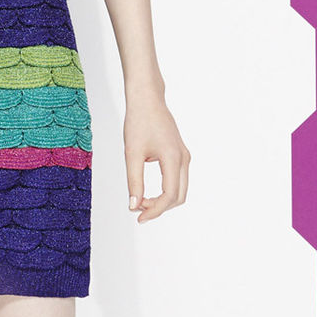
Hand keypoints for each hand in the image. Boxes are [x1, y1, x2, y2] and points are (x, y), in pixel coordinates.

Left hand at [123, 96, 189, 223]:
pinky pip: (177, 180)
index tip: (138, 217)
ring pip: (180, 189)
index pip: (170, 195)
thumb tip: (133, 205)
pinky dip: (166, 191)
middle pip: (179, 196)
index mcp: (173, 158)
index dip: (155, 210)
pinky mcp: (180, 154)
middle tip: (137, 210)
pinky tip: (147, 191)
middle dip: (160, 207)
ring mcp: (184, 156)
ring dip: (163, 200)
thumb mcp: (132, 153)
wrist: (147, 99)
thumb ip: (134, 181)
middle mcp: (183, 159)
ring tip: (141, 201)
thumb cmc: (138, 122)